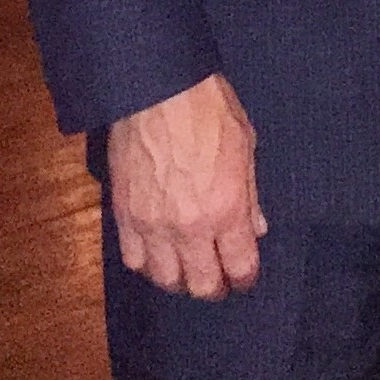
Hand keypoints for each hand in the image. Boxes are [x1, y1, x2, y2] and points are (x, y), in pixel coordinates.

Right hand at [107, 72, 265, 298]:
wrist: (157, 91)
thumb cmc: (208, 111)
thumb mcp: (246, 148)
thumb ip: (251, 195)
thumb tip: (256, 228)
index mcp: (227, 209)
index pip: (239, 266)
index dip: (244, 278)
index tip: (245, 278)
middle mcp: (189, 227)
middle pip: (201, 283)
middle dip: (213, 287)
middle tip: (218, 282)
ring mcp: (152, 225)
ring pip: (163, 279)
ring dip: (179, 279)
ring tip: (188, 270)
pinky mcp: (123, 215)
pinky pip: (133, 259)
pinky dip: (147, 264)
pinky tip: (157, 256)